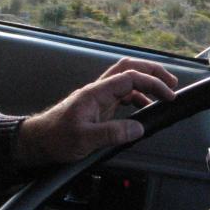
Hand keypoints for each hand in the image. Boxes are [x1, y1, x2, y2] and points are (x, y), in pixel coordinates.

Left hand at [14, 58, 177, 164]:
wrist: (37, 141)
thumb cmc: (55, 138)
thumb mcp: (84, 139)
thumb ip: (112, 133)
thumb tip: (138, 128)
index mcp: (95, 92)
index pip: (130, 77)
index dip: (153, 83)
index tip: (168, 95)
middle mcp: (98, 90)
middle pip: (129, 68)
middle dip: (153, 72)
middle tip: (172, 84)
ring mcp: (98, 96)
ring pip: (126, 79)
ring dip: (146, 82)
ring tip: (163, 94)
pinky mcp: (98, 106)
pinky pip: (122, 93)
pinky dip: (138, 96)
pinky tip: (144, 107)